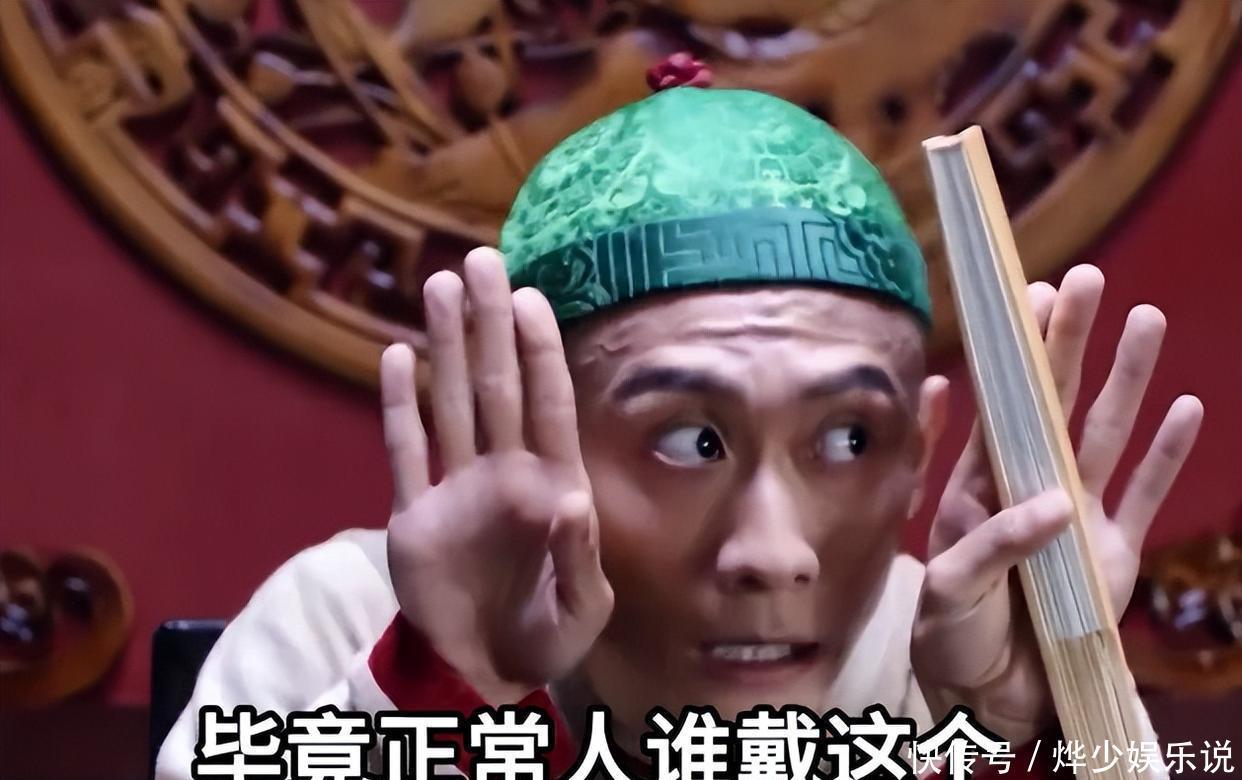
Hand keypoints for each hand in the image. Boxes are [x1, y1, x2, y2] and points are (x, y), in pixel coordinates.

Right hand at [381, 248, 613, 703]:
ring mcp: (456, 489)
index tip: (530, 296)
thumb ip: (581, 560)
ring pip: (451, 402)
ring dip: (445, 347)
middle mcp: (504, 473)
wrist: (483, 676)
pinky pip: (406, 451)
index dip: (539, 351)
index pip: (547, 404)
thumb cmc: (545, 639)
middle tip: (481, 260)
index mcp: (552, 487)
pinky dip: (400, 407)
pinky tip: (399, 358)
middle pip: (497, 384)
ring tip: (439, 287)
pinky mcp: (413, 514)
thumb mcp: (582, 611)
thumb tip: (572, 501)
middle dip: (490, 324)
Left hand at [912, 265, 1203, 739]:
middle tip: (1087, 281)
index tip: (1025, 297)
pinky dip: (1167, 455)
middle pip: (1052, 402)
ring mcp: (1077, 516)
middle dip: (1068, 343)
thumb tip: (1056, 506)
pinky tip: (1187, 408)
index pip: (996, 405)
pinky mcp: (1115, 552)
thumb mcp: (953, 591)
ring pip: (1105, 433)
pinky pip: (1145, 495)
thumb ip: (996, 544)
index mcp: (977, 485)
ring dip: (1126, 378)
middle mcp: (1028, 486)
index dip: (1011, 355)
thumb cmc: (952, 638)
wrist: (987, 697)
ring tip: (1146, 319)